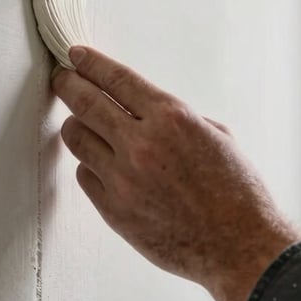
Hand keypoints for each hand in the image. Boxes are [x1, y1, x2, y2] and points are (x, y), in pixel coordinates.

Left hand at [51, 46, 300, 300]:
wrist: (239, 245)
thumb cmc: (235, 190)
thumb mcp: (215, 134)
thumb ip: (175, 118)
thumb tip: (145, 111)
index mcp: (170, 117)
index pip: (116, 78)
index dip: (91, 63)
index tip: (76, 55)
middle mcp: (141, 144)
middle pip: (86, 102)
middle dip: (68, 84)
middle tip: (62, 78)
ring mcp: (124, 179)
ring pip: (78, 138)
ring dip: (75, 125)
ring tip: (77, 122)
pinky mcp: (114, 210)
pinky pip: (84, 175)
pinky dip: (89, 165)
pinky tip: (98, 163)